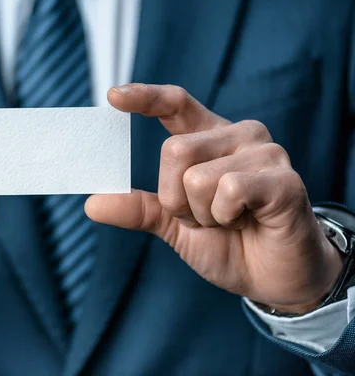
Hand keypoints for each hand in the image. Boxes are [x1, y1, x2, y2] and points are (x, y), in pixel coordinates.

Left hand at [85, 83, 342, 313]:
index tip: (113, 96)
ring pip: (198, 177)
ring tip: (231, 221)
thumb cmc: (227, 244)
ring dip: (203, 214)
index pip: (176, 104)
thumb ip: (139, 209)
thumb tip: (91, 204)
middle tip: (204, 217)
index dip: (145, 97)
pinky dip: (226, 217)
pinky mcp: (284, 179)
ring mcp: (265, 153)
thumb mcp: (173, 225)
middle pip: (174, 152)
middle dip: (175, 200)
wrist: (272, 278)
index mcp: (210, 139)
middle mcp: (239, 135)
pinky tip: (247, 222)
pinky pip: (229, 189)